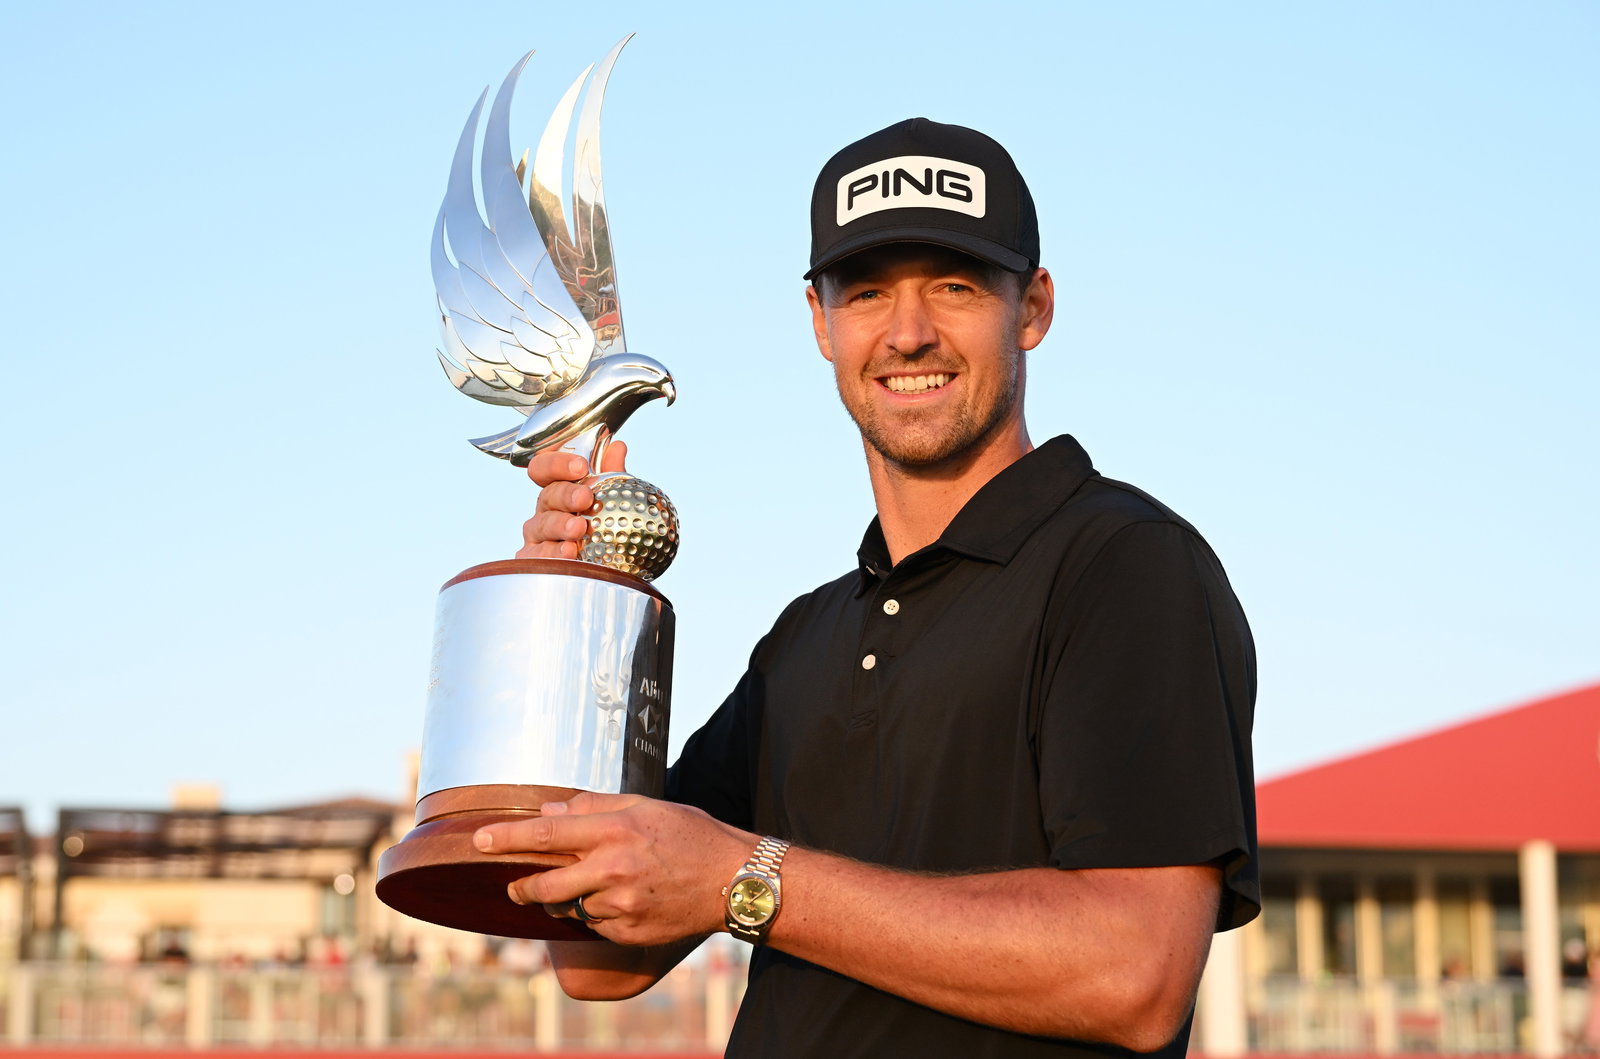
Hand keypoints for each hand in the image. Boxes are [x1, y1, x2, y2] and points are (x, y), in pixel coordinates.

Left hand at [473, 791, 752, 946]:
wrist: (732, 880)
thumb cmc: (690, 834)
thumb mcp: (645, 807)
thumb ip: (594, 807)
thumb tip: (549, 812)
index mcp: (614, 832)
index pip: (545, 834)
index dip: (507, 837)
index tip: (479, 840)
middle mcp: (612, 870)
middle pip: (544, 884)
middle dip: (522, 886)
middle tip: (515, 885)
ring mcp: (619, 906)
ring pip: (568, 906)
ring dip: (567, 898)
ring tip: (594, 884)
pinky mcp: (626, 932)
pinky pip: (593, 925)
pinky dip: (596, 914)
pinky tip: (622, 900)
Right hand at [515, 441, 627, 558]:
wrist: (606, 570)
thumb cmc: (603, 529)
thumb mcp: (611, 500)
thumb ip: (612, 475)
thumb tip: (618, 447)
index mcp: (558, 490)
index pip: (544, 468)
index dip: (557, 463)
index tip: (580, 466)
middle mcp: (545, 510)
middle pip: (547, 495)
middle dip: (566, 495)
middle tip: (585, 498)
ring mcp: (537, 536)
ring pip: (541, 525)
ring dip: (560, 525)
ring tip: (578, 529)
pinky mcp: (533, 561)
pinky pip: (538, 556)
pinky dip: (553, 554)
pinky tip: (570, 553)